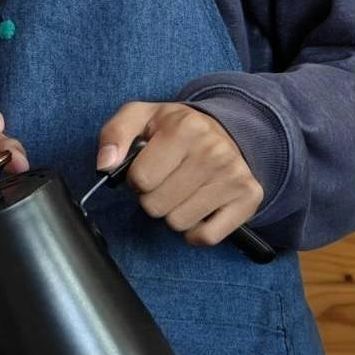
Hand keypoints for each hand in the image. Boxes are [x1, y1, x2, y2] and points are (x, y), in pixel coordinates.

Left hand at [96, 100, 263, 246]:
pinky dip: (196, 231)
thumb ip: (114, 135)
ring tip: (181, 190)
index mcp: (184, 126)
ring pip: (179, 223)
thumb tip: (105, 165)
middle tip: (165, 179)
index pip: (140, 178)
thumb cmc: (174, 128)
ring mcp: (234, 175)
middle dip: (153, 197)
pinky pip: (207, 236)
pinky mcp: (249, 197)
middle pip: (156, 206)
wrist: (224, 130)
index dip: (136, 178)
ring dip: (173, 212)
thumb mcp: (140, 118)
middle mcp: (213, 150)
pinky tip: (197, 208)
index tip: (148, 167)